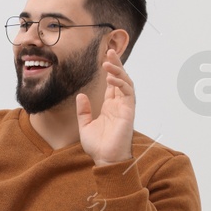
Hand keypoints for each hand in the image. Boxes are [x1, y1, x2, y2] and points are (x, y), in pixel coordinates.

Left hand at [77, 46, 135, 166]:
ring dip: (118, 71)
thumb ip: (83, 111)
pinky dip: (121, 84)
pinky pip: (128, 93)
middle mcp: (119, 105)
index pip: (111, 84)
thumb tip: (81, 95)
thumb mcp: (85, 126)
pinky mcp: (129, 112)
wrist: (105, 159)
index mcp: (110, 107)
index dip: (109, 70)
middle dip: (116, 65)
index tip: (103, 58)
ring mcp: (125, 107)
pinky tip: (111, 78)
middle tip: (109, 51)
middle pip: (120, 79)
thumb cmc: (97, 146)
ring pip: (125, 83)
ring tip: (108, 62)